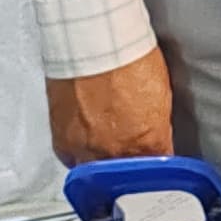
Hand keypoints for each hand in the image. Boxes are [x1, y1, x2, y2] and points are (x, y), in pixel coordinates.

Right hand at [46, 48, 174, 163]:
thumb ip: (157, 127)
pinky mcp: (62, 142)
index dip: (156, 170)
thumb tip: (157, 141)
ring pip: (97, 173)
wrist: (92, 42)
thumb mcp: (159, 95)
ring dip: (104, 165)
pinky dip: (80, 156)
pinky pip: (72, 160)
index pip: (157, 171)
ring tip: (107, 151)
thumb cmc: (127, 58)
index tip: (156, 165)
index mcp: (148, 141)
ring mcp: (86, 149)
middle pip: (124, 178)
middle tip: (130, 159)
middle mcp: (116, 152)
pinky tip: (86, 145)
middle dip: (129, 170)